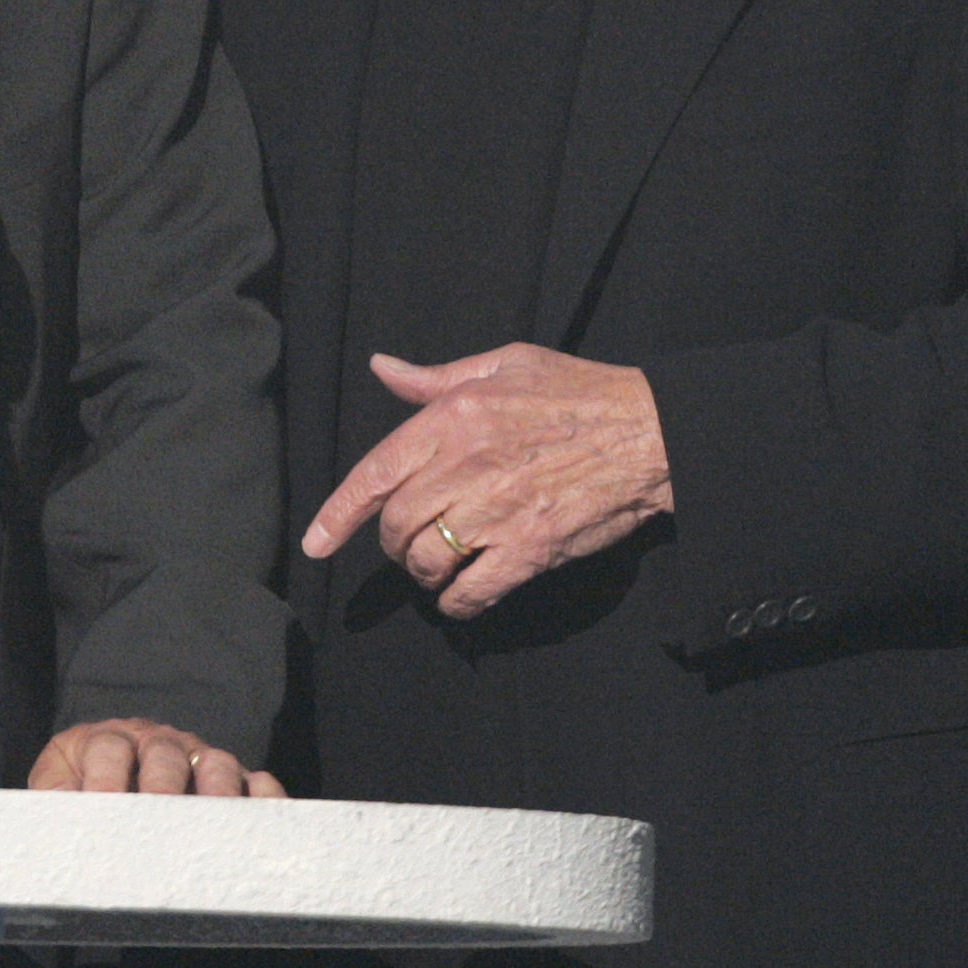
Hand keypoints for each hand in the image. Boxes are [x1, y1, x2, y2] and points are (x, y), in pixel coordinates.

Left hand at [28, 719, 285, 797]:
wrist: (112, 775)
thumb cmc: (82, 786)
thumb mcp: (58, 785)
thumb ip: (52, 798)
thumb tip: (55, 820)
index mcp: (108, 739)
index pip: (108, 749)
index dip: (106, 780)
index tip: (103, 811)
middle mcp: (157, 742)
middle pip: (165, 753)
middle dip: (162, 786)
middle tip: (159, 820)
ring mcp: (199, 758)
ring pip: (216, 763)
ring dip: (217, 791)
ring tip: (216, 824)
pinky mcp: (234, 782)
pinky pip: (257, 782)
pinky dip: (264, 799)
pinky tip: (265, 819)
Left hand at [303, 344, 671, 618]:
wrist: (651, 432)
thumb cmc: (578, 393)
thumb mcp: (504, 365)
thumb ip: (436, 377)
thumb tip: (383, 368)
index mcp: (453, 417)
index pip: (375, 472)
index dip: (337, 513)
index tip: (315, 544)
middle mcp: (467, 464)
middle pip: (396, 525)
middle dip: (394, 543)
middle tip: (412, 542)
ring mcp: (498, 511)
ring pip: (426, 561)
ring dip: (424, 573)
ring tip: (440, 566)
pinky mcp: (530, 549)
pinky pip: (470, 592)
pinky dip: (457, 602)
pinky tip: (464, 593)